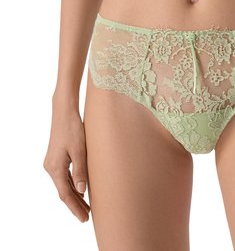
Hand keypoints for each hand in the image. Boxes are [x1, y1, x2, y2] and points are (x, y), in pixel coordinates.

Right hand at [43, 99, 89, 222]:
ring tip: (86, 207)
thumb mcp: (79, 150)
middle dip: (75, 205)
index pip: (65, 194)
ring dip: (74, 196)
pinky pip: (63, 177)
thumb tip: (82, 191)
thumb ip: (80, 171)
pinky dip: (71, 186)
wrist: (64, 112)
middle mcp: (50, 168)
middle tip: (87, 217)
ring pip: (63, 185)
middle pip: (63, 191)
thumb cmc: (73, 128)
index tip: (84, 218)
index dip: (75, 207)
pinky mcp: (56, 158)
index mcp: (55, 168)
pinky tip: (80, 190)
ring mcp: (52, 163)